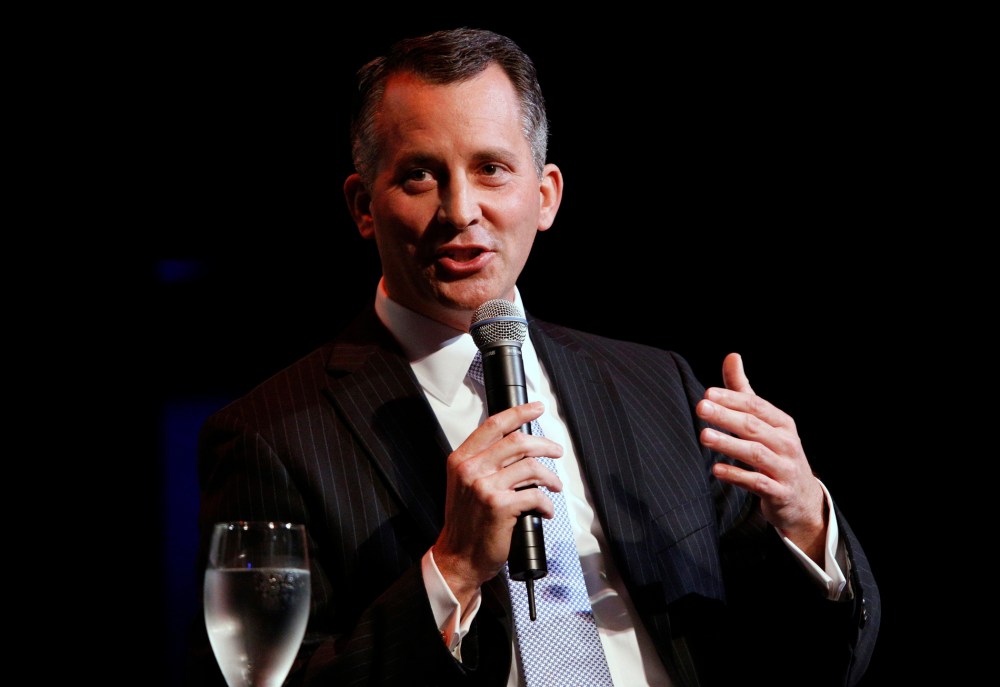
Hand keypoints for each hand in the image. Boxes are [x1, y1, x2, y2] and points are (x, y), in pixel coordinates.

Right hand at [433, 401, 562, 607]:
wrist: (458, 557)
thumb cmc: (465, 523)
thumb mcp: (464, 484)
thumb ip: (483, 462)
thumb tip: (518, 444)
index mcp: (461, 459)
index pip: (494, 424)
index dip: (519, 412)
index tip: (536, 408)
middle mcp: (471, 469)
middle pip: (518, 442)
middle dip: (545, 444)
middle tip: (557, 451)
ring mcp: (485, 487)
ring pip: (531, 467)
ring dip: (550, 477)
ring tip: (555, 485)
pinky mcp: (500, 506)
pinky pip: (535, 496)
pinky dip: (546, 504)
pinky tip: (546, 510)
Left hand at [697, 353, 826, 562]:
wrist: (801, 497)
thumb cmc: (776, 450)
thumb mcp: (764, 422)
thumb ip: (743, 391)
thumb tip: (732, 356)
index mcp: (782, 422)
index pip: (756, 406)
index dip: (732, 398)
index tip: (707, 393)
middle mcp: (786, 443)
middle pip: (753, 426)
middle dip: (726, 416)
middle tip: (700, 408)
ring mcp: (784, 468)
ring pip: (755, 453)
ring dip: (729, 444)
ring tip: (704, 435)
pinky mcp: (779, 492)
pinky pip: (757, 482)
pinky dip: (737, 475)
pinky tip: (716, 469)